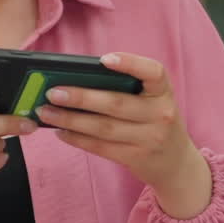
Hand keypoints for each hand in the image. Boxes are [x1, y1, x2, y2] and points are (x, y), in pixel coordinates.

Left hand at [36, 52, 211, 218]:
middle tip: (52, 92)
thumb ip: (126, 89)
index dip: (130, 63)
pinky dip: (77, 138)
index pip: (154, 72)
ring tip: (47, 112)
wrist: (176, 162)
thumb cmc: (154, 122)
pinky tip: (60, 130)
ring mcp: (149, 138)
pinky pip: (100, 147)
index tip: (104, 59)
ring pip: (103, 128)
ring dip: (70, 120)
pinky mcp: (135, 157)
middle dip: (81, 97)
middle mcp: (160, 114)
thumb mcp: (152, 101)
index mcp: (163, 92)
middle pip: (116, 103)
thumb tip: (75, 81)